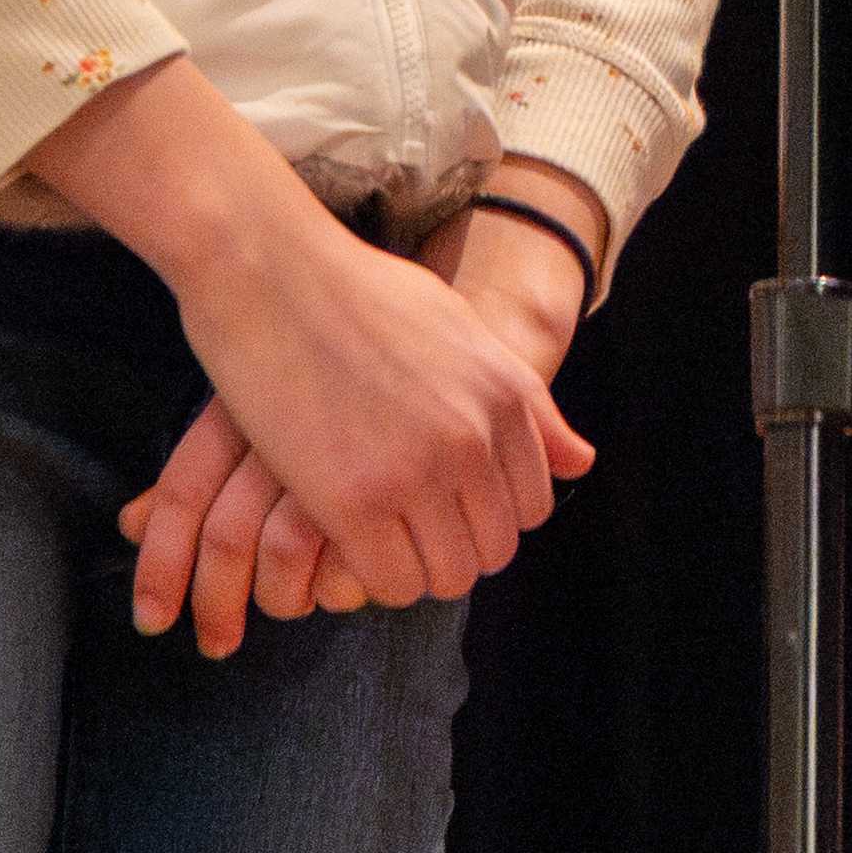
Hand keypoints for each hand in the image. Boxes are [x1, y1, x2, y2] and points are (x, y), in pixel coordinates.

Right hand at [30, 65, 591, 625]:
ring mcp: (415, 472)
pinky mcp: (353, 501)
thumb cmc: (356, 292)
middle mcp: (472, 437)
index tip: (446, 505)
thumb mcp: (459, 329)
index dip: (488, 515)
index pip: (532, 505)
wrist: (268, 271)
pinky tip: (347, 540)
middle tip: (406, 526)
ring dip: (416, 566)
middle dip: (454, 547)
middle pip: (493, 548)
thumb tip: (582, 461)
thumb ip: (523, 401)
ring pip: (447, 575)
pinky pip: (392, 581)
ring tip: (378, 535)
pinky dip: (374, 575)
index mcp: (504, 392)